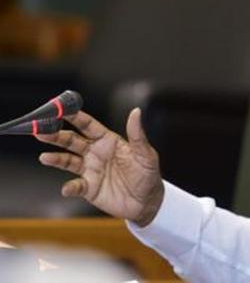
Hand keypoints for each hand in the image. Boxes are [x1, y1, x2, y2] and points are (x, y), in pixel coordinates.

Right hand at [36, 108, 163, 226]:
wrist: (148, 202)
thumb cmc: (148, 175)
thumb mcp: (145, 154)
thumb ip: (137, 134)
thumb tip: (136, 111)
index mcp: (108, 141)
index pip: (88, 125)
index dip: (74, 116)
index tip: (60, 108)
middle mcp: (96, 153)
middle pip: (72, 141)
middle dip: (56, 135)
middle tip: (40, 130)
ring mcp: (90, 170)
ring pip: (68, 161)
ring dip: (55, 158)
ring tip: (45, 157)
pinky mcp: (89, 188)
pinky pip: (75, 186)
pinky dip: (70, 187)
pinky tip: (67, 188)